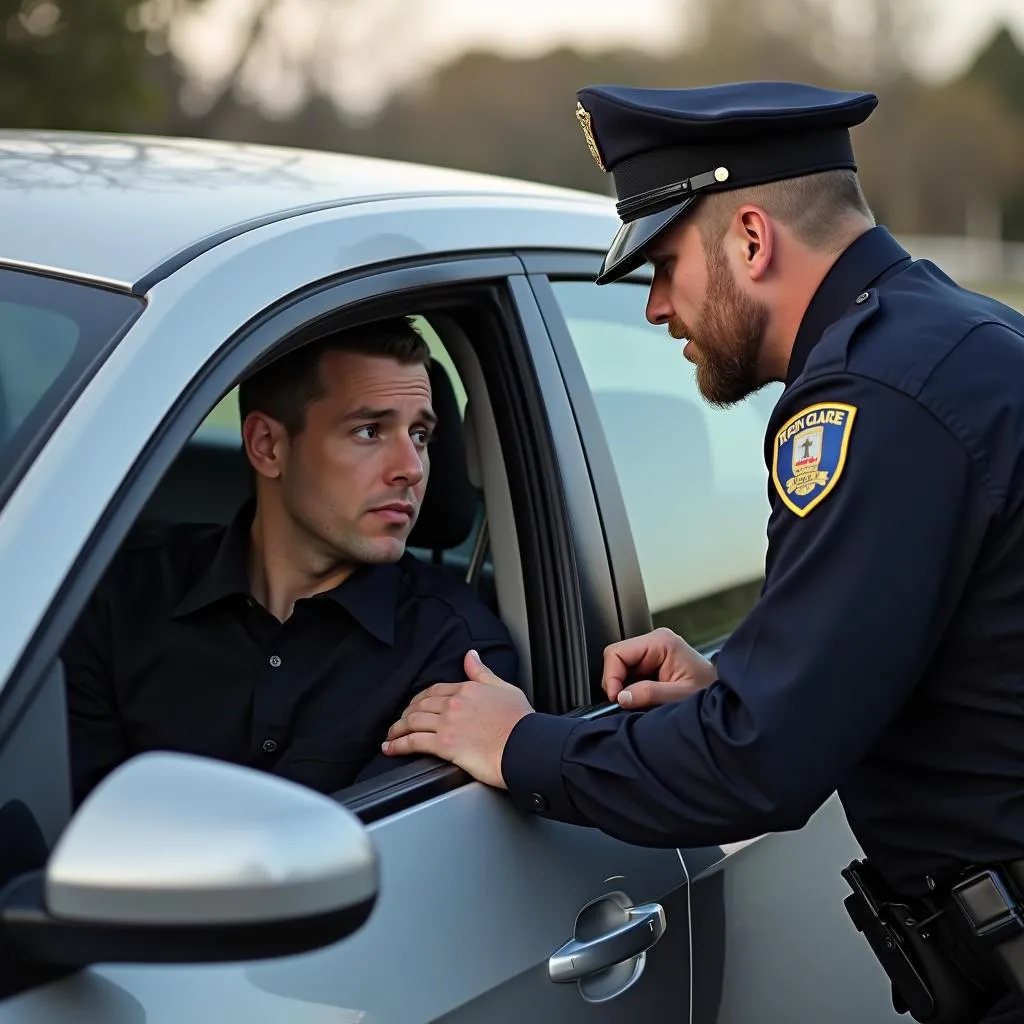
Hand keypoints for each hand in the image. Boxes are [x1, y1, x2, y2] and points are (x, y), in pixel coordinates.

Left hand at [381, 650, 532, 788]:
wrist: (526, 746)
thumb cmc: (521, 722)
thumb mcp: (504, 688)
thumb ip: (482, 673)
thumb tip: (470, 656)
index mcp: (467, 689)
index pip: (435, 690)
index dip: (420, 699)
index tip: (414, 706)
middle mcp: (454, 703)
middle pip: (419, 705)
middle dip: (405, 714)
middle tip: (399, 723)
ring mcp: (447, 723)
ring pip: (411, 721)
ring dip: (396, 729)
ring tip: (391, 737)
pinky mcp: (444, 744)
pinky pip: (413, 742)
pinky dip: (398, 745)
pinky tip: (391, 748)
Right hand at [602, 627, 716, 708]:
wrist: (727, 698)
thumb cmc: (710, 692)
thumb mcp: (679, 696)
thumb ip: (649, 694)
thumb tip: (621, 696)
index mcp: (661, 641)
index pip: (617, 652)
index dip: (611, 676)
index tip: (616, 698)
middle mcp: (655, 643)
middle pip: (616, 660)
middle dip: (617, 684)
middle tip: (624, 704)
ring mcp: (653, 653)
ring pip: (621, 669)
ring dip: (624, 689)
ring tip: (638, 703)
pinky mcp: (653, 665)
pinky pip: (630, 676)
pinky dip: (630, 690)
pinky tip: (642, 700)